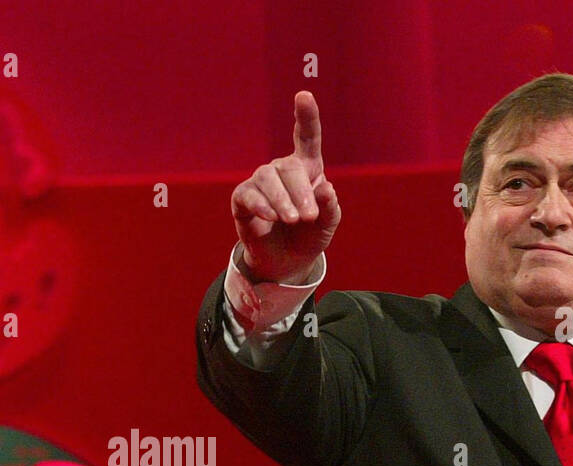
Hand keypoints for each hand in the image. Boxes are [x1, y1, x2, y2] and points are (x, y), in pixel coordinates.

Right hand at [231, 90, 340, 283]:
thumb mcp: (328, 224)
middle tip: (308, 218)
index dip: (306, 116)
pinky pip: (249, 195)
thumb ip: (330, 207)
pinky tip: (271, 217)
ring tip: (293, 220)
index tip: (303, 96)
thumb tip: (326, 189)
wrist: (286, 262)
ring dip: (282, 200)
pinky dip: (261, 205)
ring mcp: (260, 183)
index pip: (306, 137)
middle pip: (289, 168)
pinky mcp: (243, 199)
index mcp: (307, 168)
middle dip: (300, 192)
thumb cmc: (309, 237)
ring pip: (268, 179)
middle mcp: (282, 170)